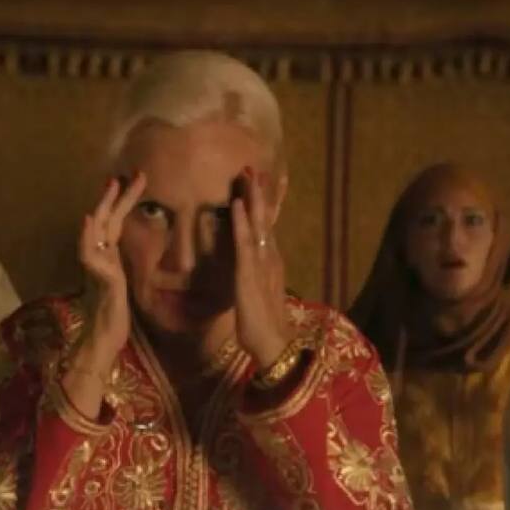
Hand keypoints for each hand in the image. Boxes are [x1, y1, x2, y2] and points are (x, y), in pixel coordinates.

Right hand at [64, 173, 145, 417]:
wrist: (104, 343)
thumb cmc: (114, 319)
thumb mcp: (121, 288)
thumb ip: (117, 270)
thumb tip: (119, 257)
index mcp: (108, 259)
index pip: (115, 224)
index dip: (122, 202)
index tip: (132, 179)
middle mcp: (100, 260)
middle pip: (105, 221)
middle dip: (116, 196)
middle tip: (126, 172)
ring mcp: (98, 270)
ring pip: (95, 233)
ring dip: (102, 209)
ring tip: (110, 186)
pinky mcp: (101, 282)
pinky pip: (92, 257)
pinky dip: (89, 238)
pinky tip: (91, 222)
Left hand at [231, 167, 291, 365]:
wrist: (273, 343)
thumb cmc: (262, 321)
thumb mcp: (258, 291)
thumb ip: (255, 274)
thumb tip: (250, 263)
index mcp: (270, 260)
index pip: (267, 225)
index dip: (265, 202)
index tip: (263, 179)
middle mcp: (269, 256)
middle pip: (265, 218)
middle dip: (260, 192)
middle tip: (254, 166)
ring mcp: (261, 263)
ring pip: (257, 224)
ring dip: (252, 199)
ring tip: (247, 174)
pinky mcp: (249, 274)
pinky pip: (244, 244)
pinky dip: (241, 223)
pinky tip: (236, 206)